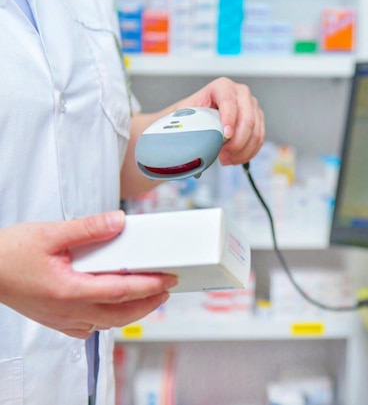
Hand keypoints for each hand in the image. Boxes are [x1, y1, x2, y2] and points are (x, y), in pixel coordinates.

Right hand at [0, 211, 177, 338]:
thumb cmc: (8, 254)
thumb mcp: (50, 233)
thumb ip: (88, 228)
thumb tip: (119, 222)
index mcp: (69, 290)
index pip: (121, 291)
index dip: (150, 286)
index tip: (169, 279)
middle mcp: (68, 310)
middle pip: (120, 314)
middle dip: (148, 303)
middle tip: (166, 289)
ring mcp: (62, 319)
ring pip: (107, 323)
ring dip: (131, 312)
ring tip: (147, 296)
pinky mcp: (56, 320)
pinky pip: (89, 327)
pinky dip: (108, 319)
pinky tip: (112, 307)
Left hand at [180, 77, 264, 165]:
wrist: (200, 116)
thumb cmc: (193, 114)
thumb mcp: (186, 114)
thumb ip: (188, 121)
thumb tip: (187, 133)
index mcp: (222, 86)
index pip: (229, 101)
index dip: (229, 119)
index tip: (225, 136)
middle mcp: (241, 93)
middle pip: (248, 119)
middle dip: (237, 142)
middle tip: (224, 155)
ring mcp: (252, 106)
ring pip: (255, 132)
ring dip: (242, 151)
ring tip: (226, 159)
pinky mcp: (258, 120)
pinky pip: (259, 139)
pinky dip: (248, 152)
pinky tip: (235, 158)